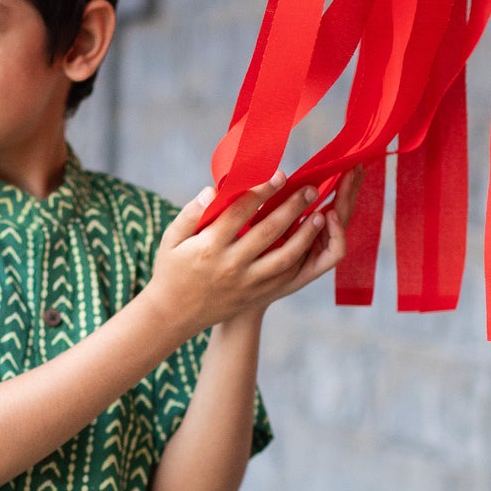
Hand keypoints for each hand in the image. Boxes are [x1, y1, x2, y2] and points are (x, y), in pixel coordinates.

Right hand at [149, 168, 358, 338]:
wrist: (173, 315)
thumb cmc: (172, 270)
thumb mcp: (171, 239)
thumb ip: (191, 213)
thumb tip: (212, 191)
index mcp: (209, 246)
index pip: (240, 212)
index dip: (262, 191)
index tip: (280, 175)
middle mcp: (231, 265)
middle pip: (268, 231)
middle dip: (292, 207)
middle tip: (310, 188)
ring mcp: (246, 283)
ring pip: (284, 257)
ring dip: (305, 235)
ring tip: (319, 215)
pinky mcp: (255, 295)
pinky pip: (285, 275)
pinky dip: (300, 258)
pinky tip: (310, 242)